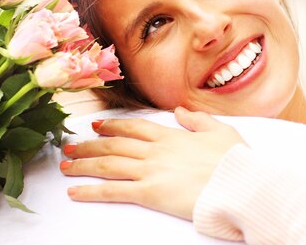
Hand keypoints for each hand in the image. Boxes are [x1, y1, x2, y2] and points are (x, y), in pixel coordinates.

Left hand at [60, 107, 244, 219]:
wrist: (240, 183)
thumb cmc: (235, 161)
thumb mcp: (221, 131)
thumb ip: (198, 120)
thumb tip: (180, 111)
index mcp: (171, 136)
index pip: (134, 127)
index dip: (112, 125)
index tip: (96, 125)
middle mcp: (155, 150)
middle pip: (114, 144)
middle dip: (89, 144)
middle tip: (70, 146)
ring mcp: (151, 170)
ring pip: (108, 163)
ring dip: (84, 164)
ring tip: (65, 165)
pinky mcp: (150, 193)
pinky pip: (114, 191)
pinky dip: (91, 191)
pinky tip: (75, 192)